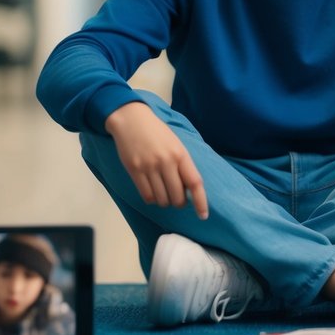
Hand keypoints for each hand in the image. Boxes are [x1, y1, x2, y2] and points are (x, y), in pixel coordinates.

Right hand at [104, 102, 208, 219]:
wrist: (131, 119)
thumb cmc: (156, 132)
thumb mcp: (176, 144)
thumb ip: (183, 165)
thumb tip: (189, 190)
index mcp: (180, 154)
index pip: (194, 183)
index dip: (201, 202)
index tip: (203, 215)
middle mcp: (166, 162)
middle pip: (178, 197)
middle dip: (179, 203)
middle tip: (177, 198)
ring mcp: (149, 167)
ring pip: (162, 199)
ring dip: (165, 202)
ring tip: (163, 193)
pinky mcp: (134, 170)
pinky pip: (147, 196)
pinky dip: (152, 199)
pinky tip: (152, 192)